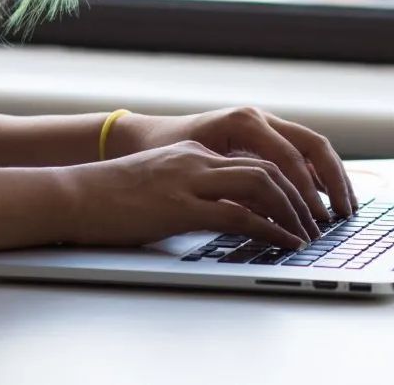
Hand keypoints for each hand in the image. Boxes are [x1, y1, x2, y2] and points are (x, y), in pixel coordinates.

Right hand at [60, 139, 321, 250]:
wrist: (72, 195)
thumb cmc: (109, 197)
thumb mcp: (158, 183)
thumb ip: (191, 189)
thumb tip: (220, 212)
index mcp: (195, 151)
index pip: (257, 157)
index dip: (290, 179)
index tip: (310, 202)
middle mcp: (198, 158)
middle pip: (269, 165)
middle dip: (303, 193)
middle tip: (321, 219)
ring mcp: (189, 179)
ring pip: (262, 183)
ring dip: (293, 210)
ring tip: (308, 233)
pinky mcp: (180, 205)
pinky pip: (238, 214)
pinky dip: (269, 228)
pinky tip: (284, 242)